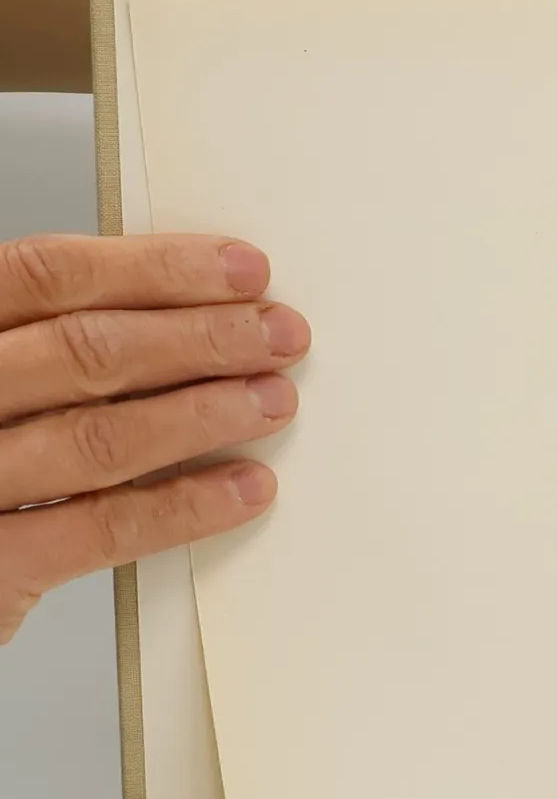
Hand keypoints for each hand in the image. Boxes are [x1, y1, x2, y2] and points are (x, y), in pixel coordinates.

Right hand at [0, 235, 307, 642]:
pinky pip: (99, 529)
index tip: (240, 270)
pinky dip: (184, 506)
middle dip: (200, 338)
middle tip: (279, 334)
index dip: (154, 269)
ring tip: (273, 399)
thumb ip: (36, 349)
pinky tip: (244, 489)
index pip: (43, 275)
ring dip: (203, 414)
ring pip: (98, 435)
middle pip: (83, 351)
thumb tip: (169, 317)